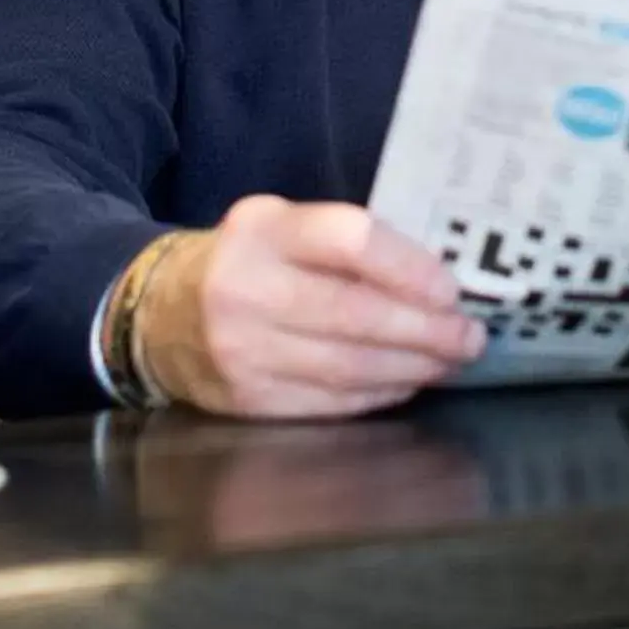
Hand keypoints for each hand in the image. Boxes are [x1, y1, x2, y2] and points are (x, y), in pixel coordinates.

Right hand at [137, 196, 485, 418]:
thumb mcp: (282, 226)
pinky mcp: (248, 400)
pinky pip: (331, 402)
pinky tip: (405, 383)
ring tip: (448, 361)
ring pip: (350, 366)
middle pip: (357, 314)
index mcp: (263, 229)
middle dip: (427, 331)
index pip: (351, 240)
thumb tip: (437, 279)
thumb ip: (346, 242)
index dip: (410, 268)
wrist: (159, 315)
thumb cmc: (247, 264)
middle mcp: (247, 289)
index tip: (450, 289)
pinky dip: (379, 394)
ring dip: (413, 368)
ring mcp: (243, 351)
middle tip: (469, 337)